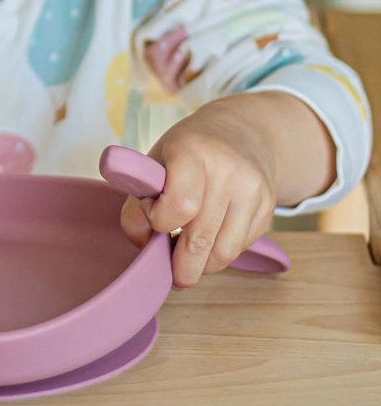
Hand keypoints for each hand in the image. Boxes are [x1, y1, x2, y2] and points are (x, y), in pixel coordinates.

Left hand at [119, 97, 277, 287]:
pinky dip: (221, 254)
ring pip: (224, 252)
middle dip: (181, 267)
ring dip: (202, 266)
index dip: (159, 220)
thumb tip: (143, 242)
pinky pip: (241, 247)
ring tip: (187, 261)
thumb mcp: (155, 159)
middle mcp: (228, 171)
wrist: (242, 131)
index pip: (179, 205)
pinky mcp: (269, 207)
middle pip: (201, 239)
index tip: (152, 215)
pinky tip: (209, 243)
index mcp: (193, 152)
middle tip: (170, 275)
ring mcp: (253, 190)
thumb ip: (137, 199)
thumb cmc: (188, 149)